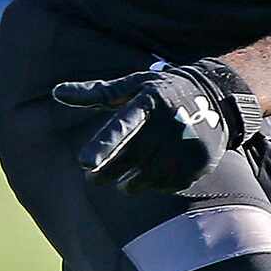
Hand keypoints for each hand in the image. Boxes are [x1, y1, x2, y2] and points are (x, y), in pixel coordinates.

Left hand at [53, 57, 263, 193]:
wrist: (214, 97)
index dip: (104, 145)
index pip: (122, 126)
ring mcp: (185, 144)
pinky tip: (153, 175)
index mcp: (147, 102)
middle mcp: (168, 122)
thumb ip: (95, 93)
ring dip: (129, 183)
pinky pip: (166, 185)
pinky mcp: (198, 162)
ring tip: (125, 181)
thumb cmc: (160, 91)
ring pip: (146, 177)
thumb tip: (56, 93)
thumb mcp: (131, 86)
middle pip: (129, 159)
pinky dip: (155, 184)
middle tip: (95, 178)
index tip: (84, 162)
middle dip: (108, 173)